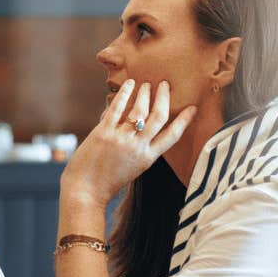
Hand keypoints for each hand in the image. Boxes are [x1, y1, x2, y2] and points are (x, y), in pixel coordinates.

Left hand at [60, 80, 195, 206]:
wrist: (85, 192)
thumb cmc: (106, 182)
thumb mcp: (132, 167)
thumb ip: (137, 148)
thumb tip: (134, 124)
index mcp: (148, 158)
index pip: (173, 136)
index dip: (184, 120)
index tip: (192, 107)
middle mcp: (138, 147)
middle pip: (159, 117)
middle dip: (164, 98)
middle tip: (165, 85)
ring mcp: (121, 139)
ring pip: (140, 111)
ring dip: (145, 94)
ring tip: (147, 84)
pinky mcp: (103, 133)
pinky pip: (117, 109)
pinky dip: (124, 94)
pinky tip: (129, 84)